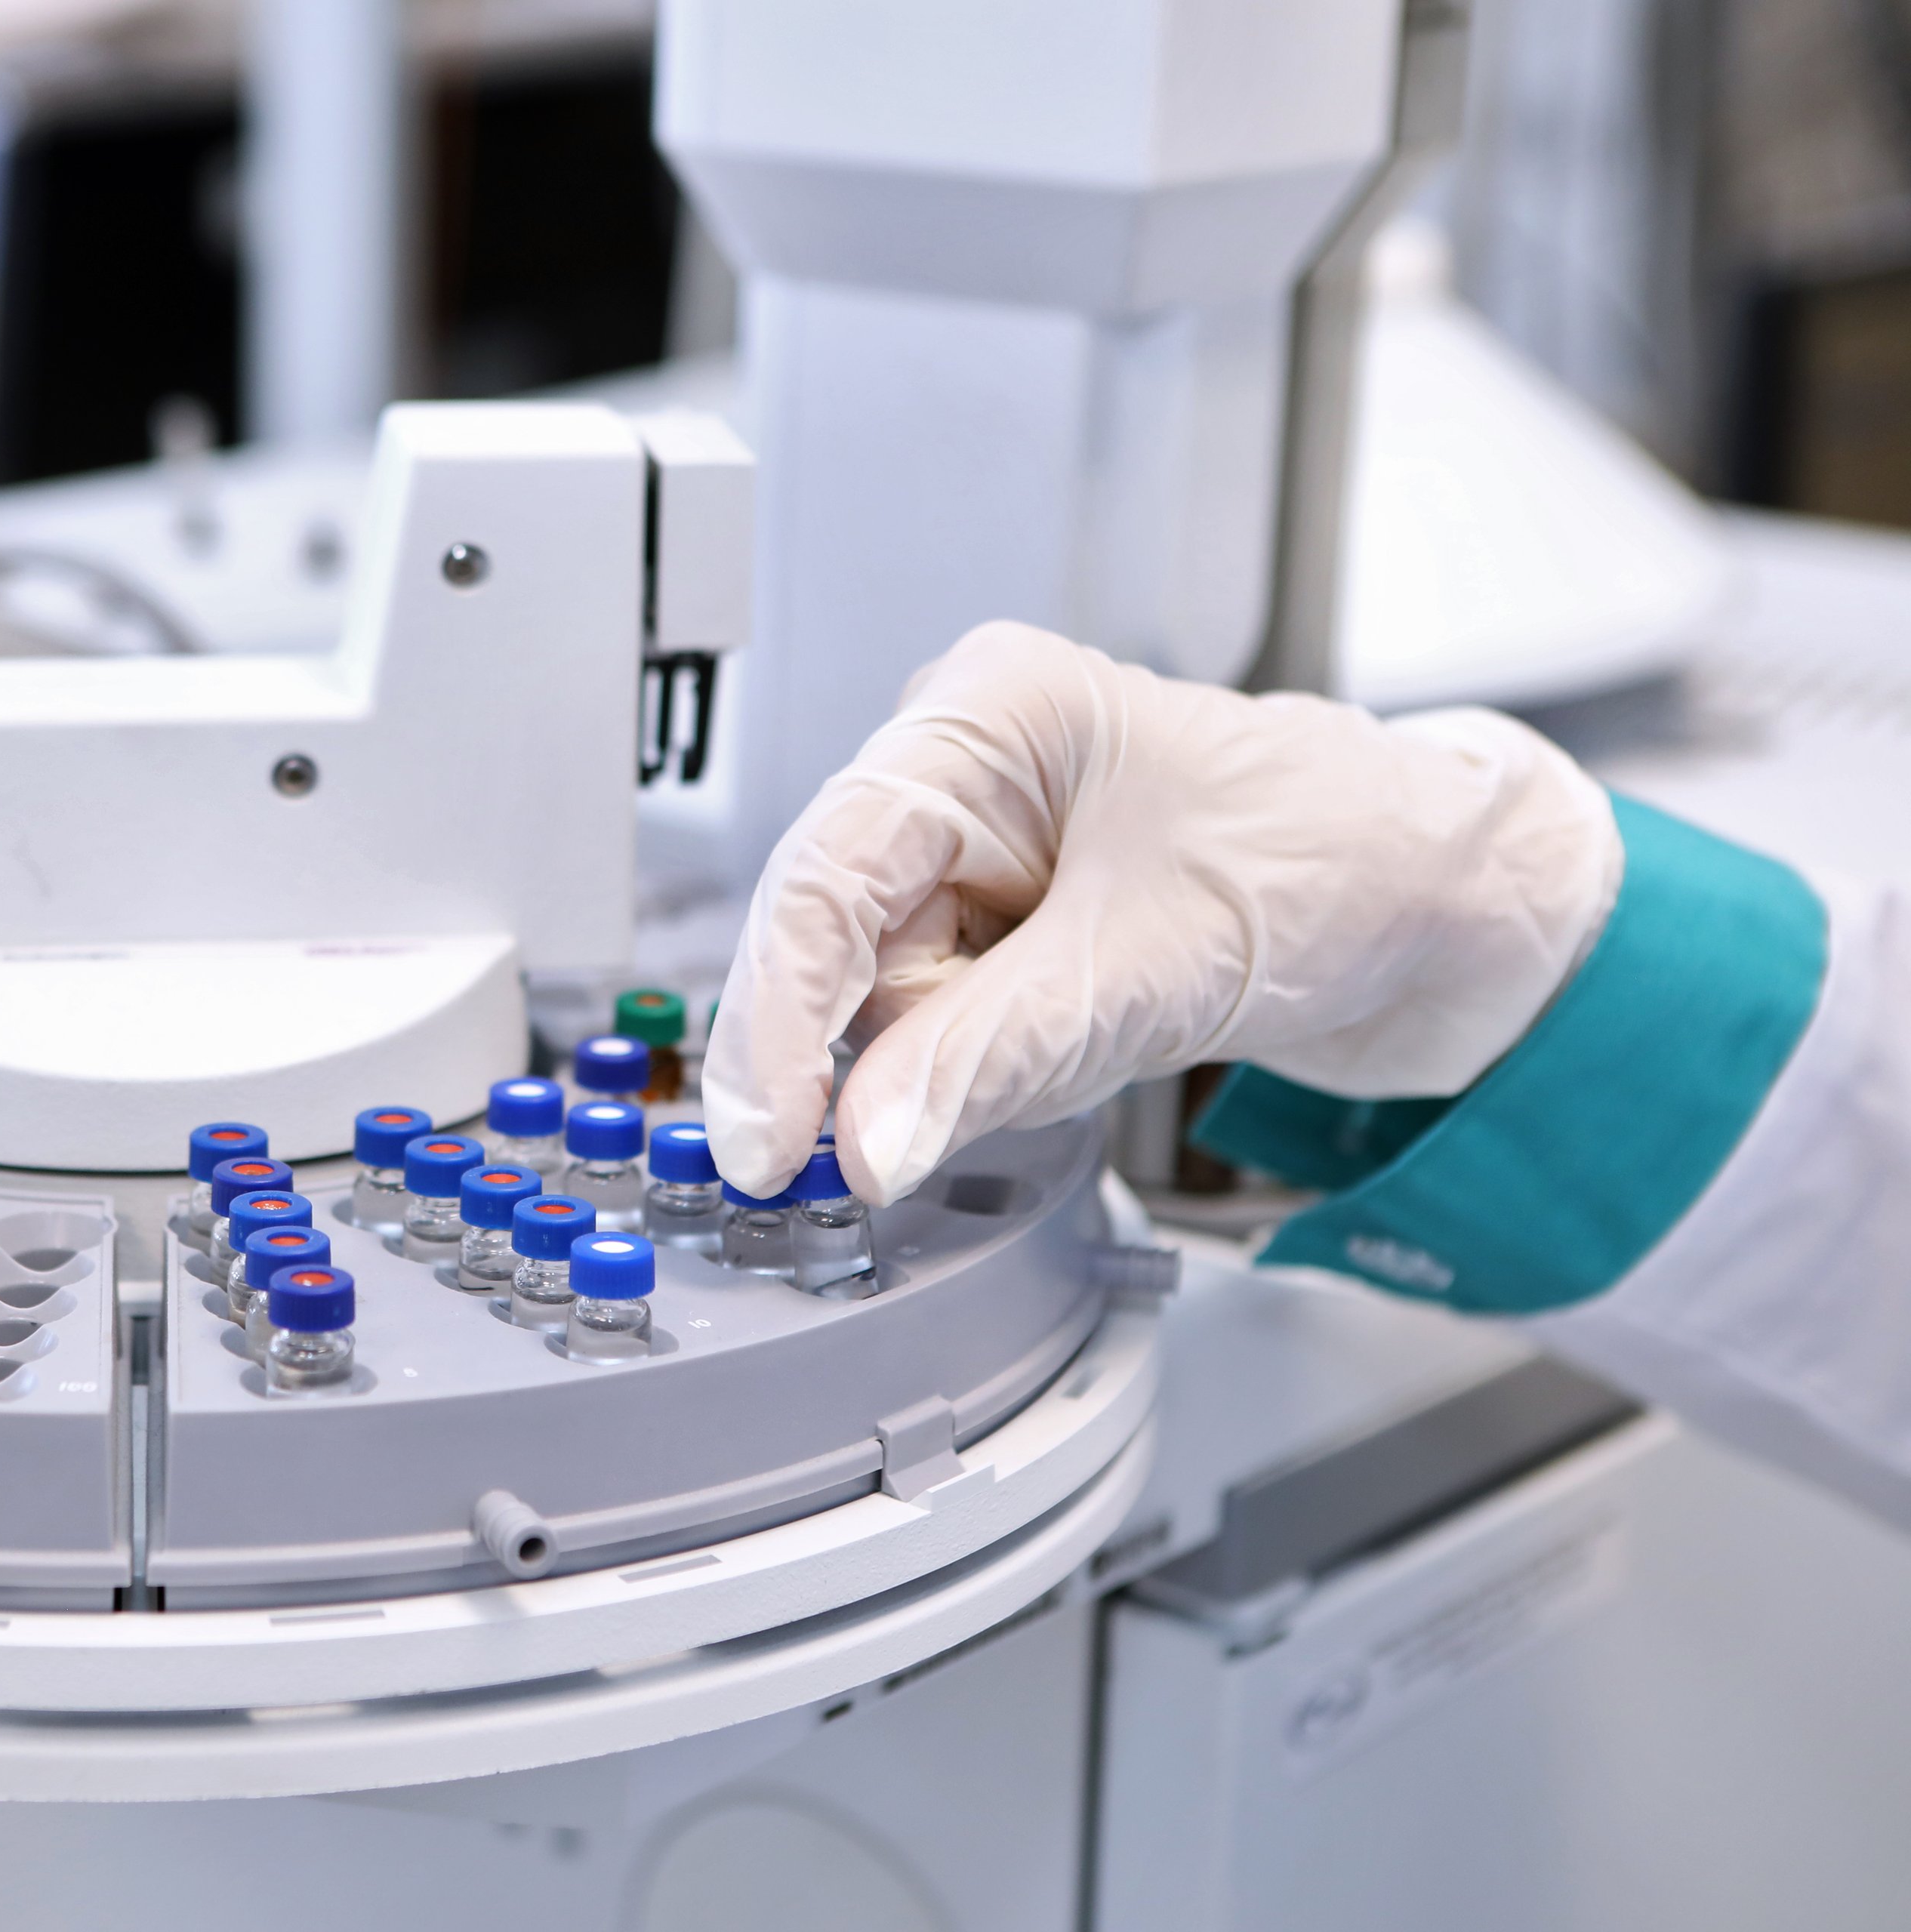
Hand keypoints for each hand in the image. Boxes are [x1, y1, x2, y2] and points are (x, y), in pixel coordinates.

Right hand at [701, 622, 1623, 1203]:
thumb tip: (863, 1143)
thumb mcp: (1161, 961)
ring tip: (1094, 1037)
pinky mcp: (1010, 940)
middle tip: (865, 1159)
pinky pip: (945, 1037)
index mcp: (985, 719)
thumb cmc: (1345, 856)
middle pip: (838, 945)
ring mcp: (983, 864)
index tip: (765, 1141)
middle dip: (880, 1050)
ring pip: (885, 1008)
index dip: (775, 1018)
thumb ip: (993, 1056)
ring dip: (959, 1066)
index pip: (825, 871)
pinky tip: (1081, 1047)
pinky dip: (992, 1074)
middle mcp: (964, 779)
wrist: (1458, 918)